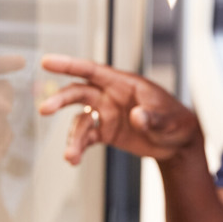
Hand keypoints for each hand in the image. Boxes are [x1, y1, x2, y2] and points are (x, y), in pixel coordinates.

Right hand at [38, 54, 200, 164]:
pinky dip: (78, 148)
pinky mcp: (105, 132)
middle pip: (78, 93)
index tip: (47, 61)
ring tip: (70, 156)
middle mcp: (110, 96)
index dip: (69, 65)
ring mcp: (106, 114)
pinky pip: (86, 138)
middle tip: (45, 109)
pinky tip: (73, 160)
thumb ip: (151, 117)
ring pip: (80, 121)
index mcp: (123, 83)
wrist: (178, 142)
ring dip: (72, 138)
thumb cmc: (175, 120)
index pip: (93, 70)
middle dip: (61, 100)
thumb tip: (136, 117)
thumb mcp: (167, 118)